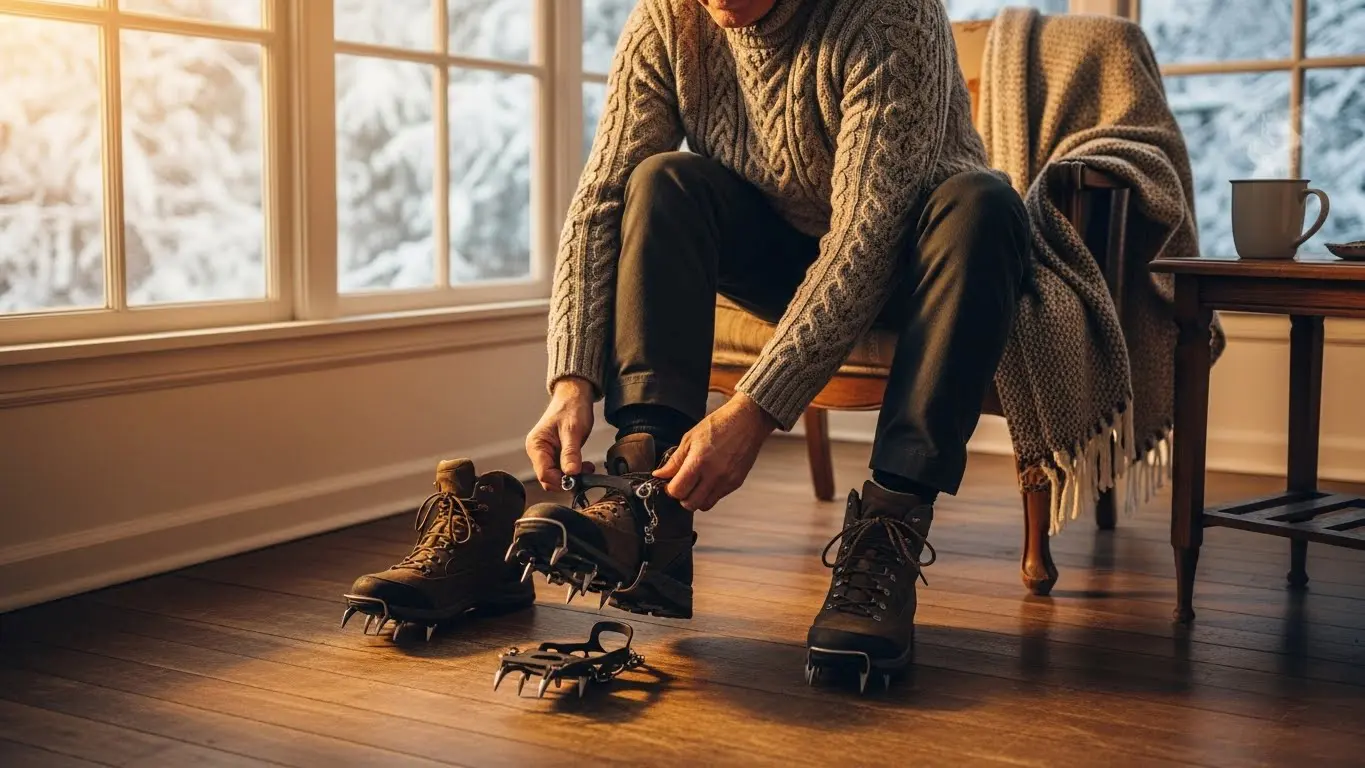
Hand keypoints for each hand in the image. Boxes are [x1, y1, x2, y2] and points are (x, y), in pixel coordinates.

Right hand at [526, 377, 595, 490]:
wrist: (575, 396)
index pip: (544, 474)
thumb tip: (571, 473)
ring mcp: (547, 454)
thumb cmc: (571, 407)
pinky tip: (584, 465)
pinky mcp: (556, 454)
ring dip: (572, 476)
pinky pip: (563, 470)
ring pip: (557, 476)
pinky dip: (574, 471)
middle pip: (549, 478)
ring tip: (587, 467)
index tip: (577, 479)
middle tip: (585, 473)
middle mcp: (538, 452)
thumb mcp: (573, 430)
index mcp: (536, 445)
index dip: (561, 480)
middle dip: (567, 480)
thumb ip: (571, 453)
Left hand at [652, 393, 777, 511]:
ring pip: (705, 505)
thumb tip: (660, 475)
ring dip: (696, 498)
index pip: (677, 490)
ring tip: (695, 484)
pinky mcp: (737, 482)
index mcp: (699, 461)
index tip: (669, 482)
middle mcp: (714, 475)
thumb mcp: (690, 438)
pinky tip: (709, 479)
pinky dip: (710, 493)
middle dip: (682, 497)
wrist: (748, 420)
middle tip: (682, 484)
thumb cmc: (718, 424)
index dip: (670, 489)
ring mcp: (727, 481)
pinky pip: (718, 497)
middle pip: (690, 504)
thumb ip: (674, 460)